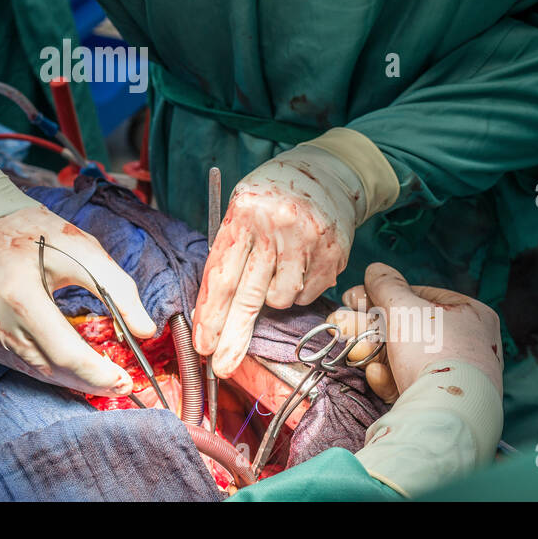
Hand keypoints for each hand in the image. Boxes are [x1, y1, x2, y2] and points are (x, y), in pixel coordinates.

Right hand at [0, 204, 156, 395]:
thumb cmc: (32, 232)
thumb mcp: (82, 249)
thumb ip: (119, 289)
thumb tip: (146, 330)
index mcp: (18, 294)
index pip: (64, 353)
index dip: (98, 373)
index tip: (125, 381)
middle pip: (49, 369)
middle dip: (88, 381)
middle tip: (119, 384)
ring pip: (33, 372)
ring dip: (68, 377)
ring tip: (97, 373)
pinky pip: (15, 363)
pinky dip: (44, 365)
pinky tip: (63, 360)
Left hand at [193, 143, 363, 377]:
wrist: (328, 171)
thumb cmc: (273, 195)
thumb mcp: (243, 209)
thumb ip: (231, 250)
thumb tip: (214, 310)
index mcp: (244, 214)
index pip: (222, 275)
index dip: (211, 315)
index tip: (203, 345)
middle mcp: (275, 227)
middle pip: (249, 296)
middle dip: (233, 337)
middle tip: (221, 367)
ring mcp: (308, 240)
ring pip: (281, 299)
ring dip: (274, 296)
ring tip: (278, 267)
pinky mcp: (334, 252)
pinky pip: (307, 294)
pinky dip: (299, 289)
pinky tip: (300, 263)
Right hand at [329, 263, 503, 402]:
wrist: (445, 411)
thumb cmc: (431, 349)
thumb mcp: (403, 307)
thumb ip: (386, 285)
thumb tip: (375, 269)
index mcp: (471, 313)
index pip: (422, 294)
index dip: (385, 293)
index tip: (356, 297)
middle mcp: (470, 343)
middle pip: (411, 326)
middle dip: (374, 325)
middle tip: (346, 322)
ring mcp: (458, 374)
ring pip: (408, 356)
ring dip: (376, 351)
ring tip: (354, 350)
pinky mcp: (443, 400)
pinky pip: (413, 380)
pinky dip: (390, 377)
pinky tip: (375, 374)